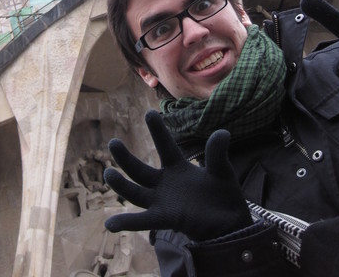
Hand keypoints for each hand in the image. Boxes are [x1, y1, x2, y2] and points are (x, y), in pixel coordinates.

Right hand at [104, 110, 251, 240]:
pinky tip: (109, 224)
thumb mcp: (221, 172)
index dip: (158, 130)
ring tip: (108, 173)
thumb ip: (217, 154)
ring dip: (121, 184)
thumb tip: (223, 132)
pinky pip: (142, 221)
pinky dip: (126, 222)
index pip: (165, 146)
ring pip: (136, 192)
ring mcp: (162, 202)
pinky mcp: (164, 218)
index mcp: (178, 168)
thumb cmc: (223, 197)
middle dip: (125, 157)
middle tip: (112, 142)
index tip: (150, 112)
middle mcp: (165, 183)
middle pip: (140, 169)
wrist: (230, 226)